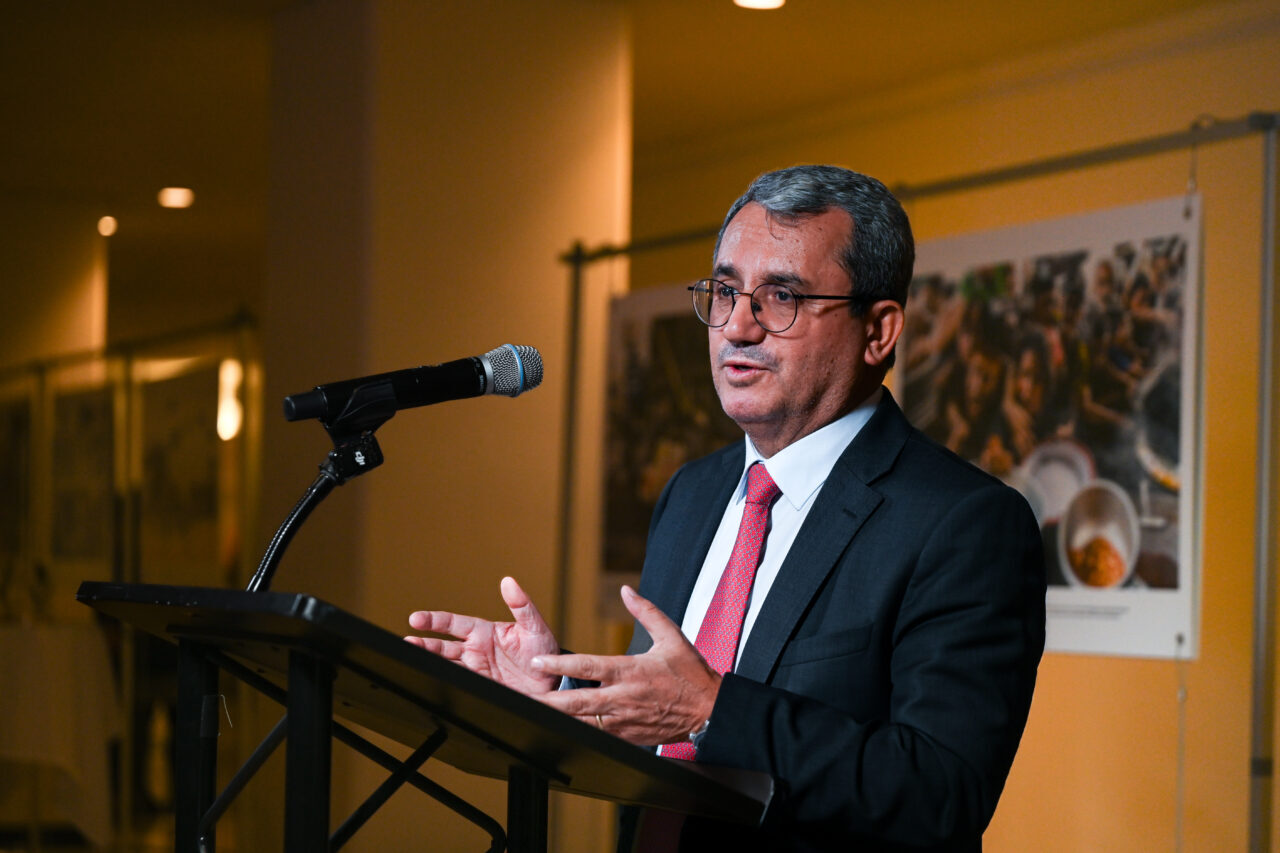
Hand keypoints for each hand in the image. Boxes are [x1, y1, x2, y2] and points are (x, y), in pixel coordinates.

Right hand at [405, 576, 559, 695]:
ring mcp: (476, 669)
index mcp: (485, 632)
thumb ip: (521, 605)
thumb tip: (509, 582)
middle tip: (408, 642)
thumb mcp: (535, 626)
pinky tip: (432, 678)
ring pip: (446, 664)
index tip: (416, 619)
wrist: (553, 682)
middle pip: (443, 645)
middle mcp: (476, 649)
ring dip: (429, 660)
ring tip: (411, 656)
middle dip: (425, 642)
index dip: (435, 620)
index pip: (454, 623)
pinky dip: (444, 681)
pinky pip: (459, 683)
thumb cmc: (544, 650)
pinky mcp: (481, 687)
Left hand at [531, 585, 719, 745]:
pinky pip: (599, 735)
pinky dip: (579, 732)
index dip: (560, 665)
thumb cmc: (691, 673)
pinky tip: (562, 730)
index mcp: (631, 671)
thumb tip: (625, 590)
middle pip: (578, 702)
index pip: (589, 667)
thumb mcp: (671, 636)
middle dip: (549, 702)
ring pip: (584, 723)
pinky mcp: (628, 736)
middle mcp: (624, 697)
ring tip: (534, 716)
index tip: (538, 662)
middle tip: (524, 699)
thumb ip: (646, 612)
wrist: (710, 711)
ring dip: (559, 720)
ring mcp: (625, 720)